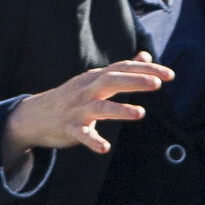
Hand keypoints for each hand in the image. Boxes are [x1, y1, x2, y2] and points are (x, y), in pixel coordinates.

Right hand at [3, 60, 171, 159]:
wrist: (34, 116)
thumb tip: (145, 56)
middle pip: (112, 80)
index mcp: (96, 78)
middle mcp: (87, 90)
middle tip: (158, 84)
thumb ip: (122, 70)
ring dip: (119, 110)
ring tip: (140, 114)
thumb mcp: (95, 80)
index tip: (170, 75)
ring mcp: (78, 109)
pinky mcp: (69, 128)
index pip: (123, 68)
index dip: (147, 70)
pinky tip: (105, 148)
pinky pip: (82, 134)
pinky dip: (93, 140)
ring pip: (99, 107)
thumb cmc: (72, 97)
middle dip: (134, 81)